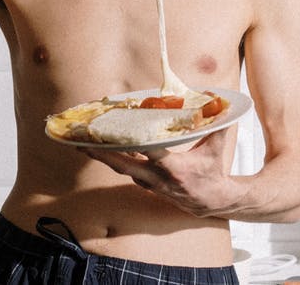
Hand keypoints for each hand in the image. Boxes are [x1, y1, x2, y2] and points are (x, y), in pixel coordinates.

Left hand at [80, 129, 241, 217]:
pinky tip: (107, 148)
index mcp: (173, 166)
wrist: (210, 201)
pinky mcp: (147, 186)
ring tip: (86, 143)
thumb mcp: (216, 146)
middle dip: (101, 154)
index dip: (130, 142)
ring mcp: (150, 183)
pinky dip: (118, 159)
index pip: (148, 152)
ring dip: (104, 157)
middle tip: (81, 143)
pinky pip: (128, 170)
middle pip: (123, 165)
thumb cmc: (213, 171)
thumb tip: (216, 98)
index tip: (114, 133)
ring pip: (122, 168)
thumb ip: (217, 122)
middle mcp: (156, 177)